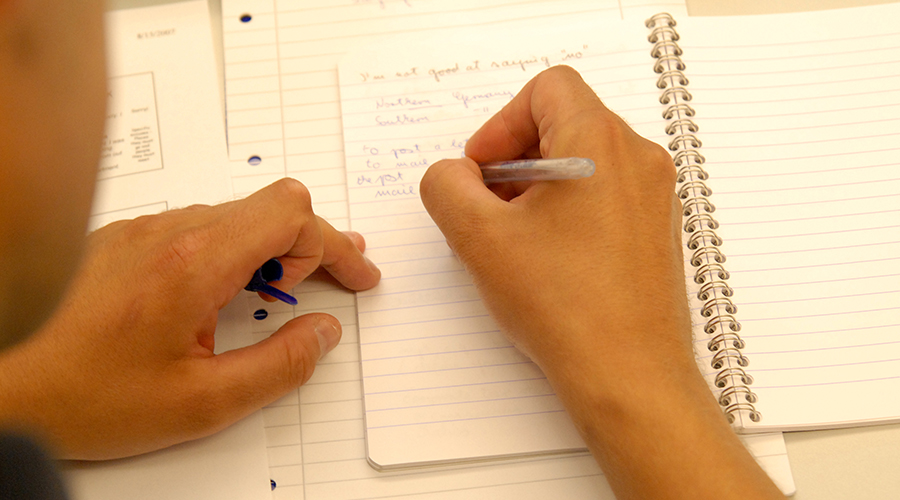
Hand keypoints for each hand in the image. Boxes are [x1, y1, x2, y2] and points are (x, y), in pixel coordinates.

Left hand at [0, 179, 379, 459]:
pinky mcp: (122, 240)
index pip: (289, 214)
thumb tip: (323, 333)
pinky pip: (197, 226)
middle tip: (340, 276)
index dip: (333, 243)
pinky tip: (231, 288)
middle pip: (268, 206)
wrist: (1, 386)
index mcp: (193, 264)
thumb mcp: (201, 405)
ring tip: (291, 286)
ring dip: (273, 245)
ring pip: (234, 214)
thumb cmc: (85, 398)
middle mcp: (168, 232)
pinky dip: (233, 249)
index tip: (355, 275)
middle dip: (313, 242)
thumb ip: (279, 367)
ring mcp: (142, 231)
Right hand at [420, 66, 781, 498]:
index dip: (501, 123)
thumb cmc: (567, 307)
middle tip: (488, 205)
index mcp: (599, 142)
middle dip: (515, 159)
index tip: (483, 170)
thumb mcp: (479, 238)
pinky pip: (605, 195)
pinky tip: (545, 258)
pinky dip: (568, 210)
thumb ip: (447, 187)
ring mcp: (654, 196)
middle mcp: (638, 159)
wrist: (628, 373)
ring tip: (513, 237)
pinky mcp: (655, 230)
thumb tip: (451, 175)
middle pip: (565, 123)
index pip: (547, 89)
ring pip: (584, 162)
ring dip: (538, 187)